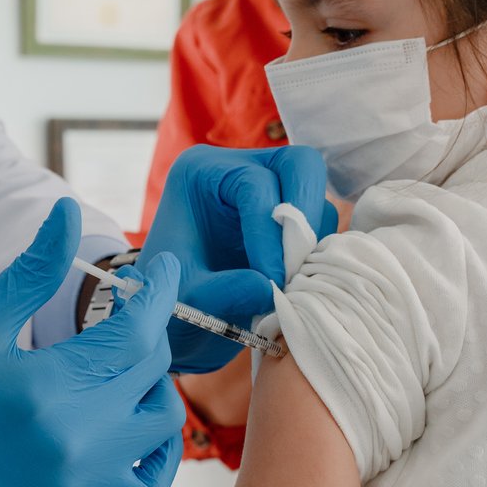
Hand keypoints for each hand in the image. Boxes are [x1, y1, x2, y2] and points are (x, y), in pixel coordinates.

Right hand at [0, 198, 184, 486]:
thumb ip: (32, 268)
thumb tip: (66, 212)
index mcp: (43, 388)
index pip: (135, 335)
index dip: (158, 294)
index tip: (164, 267)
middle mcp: (70, 441)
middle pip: (150, 375)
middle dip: (148, 331)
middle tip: (129, 308)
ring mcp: (74, 483)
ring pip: (162, 427)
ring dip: (155, 386)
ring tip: (123, 361)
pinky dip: (158, 452)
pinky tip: (133, 420)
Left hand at [143, 145, 335, 372]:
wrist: (171, 321)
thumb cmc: (165, 301)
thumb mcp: (184, 298)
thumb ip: (222, 292)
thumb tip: (269, 288)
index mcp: (202, 172)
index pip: (254, 184)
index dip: (269, 232)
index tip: (273, 281)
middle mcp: (239, 170)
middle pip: (298, 165)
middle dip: (305, 216)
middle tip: (297, 268)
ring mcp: (270, 192)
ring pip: (315, 197)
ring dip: (312, 241)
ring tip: (292, 285)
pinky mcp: (288, 220)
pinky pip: (320, 226)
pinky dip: (316, 253)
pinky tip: (297, 285)